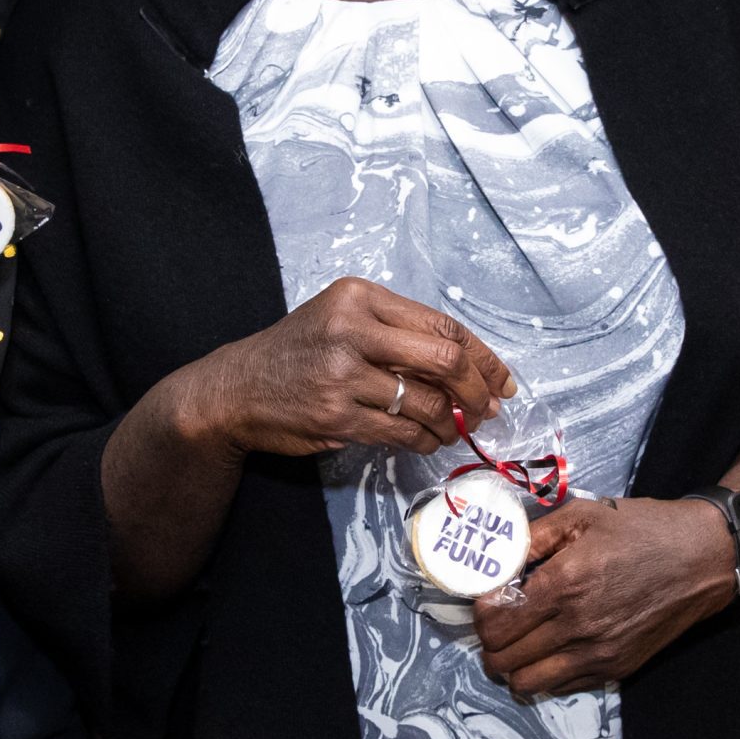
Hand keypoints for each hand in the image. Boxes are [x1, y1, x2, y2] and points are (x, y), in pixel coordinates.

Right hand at [174, 278, 515, 463]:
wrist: (236, 388)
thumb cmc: (298, 352)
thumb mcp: (342, 319)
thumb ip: (397, 333)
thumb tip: (470, 367)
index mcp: (360, 297)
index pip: (442, 325)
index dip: (483, 357)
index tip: (503, 380)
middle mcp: (351, 329)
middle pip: (444, 359)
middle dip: (476, 390)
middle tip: (487, 409)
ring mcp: (342, 375)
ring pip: (426, 403)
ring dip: (451, 423)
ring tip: (454, 429)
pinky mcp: (336, 416)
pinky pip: (402, 433)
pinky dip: (425, 441)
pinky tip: (428, 441)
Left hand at [474, 497, 732, 698]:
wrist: (701, 557)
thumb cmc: (641, 529)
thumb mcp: (583, 515)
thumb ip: (532, 538)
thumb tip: (495, 560)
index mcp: (564, 584)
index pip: (494, 622)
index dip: (481, 612)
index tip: (490, 598)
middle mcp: (576, 626)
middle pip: (502, 658)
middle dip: (490, 641)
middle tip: (500, 621)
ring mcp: (598, 654)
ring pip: (527, 683)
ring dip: (513, 665)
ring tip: (519, 642)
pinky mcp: (616, 668)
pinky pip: (561, 688)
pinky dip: (544, 675)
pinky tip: (550, 650)